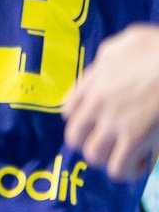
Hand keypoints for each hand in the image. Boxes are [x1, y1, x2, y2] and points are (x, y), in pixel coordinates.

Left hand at [64, 24, 158, 180]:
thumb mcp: (129, 40)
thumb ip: (111, 54)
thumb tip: (105, 62)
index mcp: (93, 82)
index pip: (69, 111)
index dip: (82, 122)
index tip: (99, 124)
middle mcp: (97, 104)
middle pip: (75, 138)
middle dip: (91, 145)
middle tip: (113, 145)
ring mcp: (114, 122)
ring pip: (94, 156)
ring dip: (109, 160)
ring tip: (128, 156)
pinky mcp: (136, 137)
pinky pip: (119, 167)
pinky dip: (128, 171)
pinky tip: (143, 164)